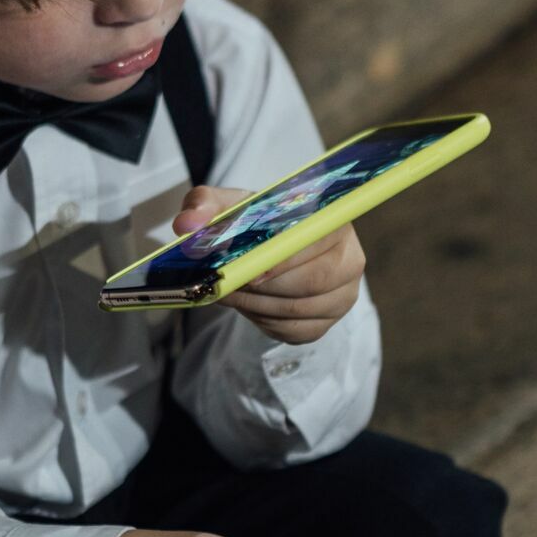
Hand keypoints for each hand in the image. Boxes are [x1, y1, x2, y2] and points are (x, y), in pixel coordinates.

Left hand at [172, 185, 365, 344]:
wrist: (267, 245)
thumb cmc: (253, 222)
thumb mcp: (227, 206)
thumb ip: (204, 205)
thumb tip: (187, 224)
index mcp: (333, 219)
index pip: (317, 241)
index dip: (283, 259)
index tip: (250, 272)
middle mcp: (350, 257)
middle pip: (312, 282)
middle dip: (264, 288)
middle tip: (229, 286)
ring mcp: (343, 294)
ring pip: (300, 310)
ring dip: (258, 306)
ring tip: (232, 294)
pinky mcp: (329, 322)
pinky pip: (296, 332)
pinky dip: (266, 323)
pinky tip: (251, 306)